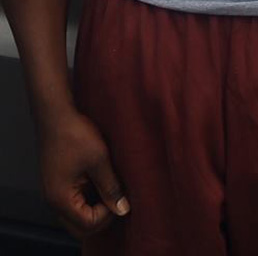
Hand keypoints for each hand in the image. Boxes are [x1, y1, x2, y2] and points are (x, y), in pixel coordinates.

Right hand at [38, 108, 129, 238]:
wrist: (55, 113)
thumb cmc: (75, 133)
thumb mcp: (99, 160)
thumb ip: (111, 187)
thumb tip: (123, 209)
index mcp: (60, 198)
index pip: (87, 225)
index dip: (107, 214)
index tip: (119, 194)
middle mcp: (53, 200)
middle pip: (80, 226)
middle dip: (101, 217)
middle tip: (116, 198)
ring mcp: (53, 192)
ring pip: (76, 214)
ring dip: (94, 207)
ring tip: (110, 188)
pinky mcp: (57, 182)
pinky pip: (73, 201)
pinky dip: (88, 197)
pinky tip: (100, 181)